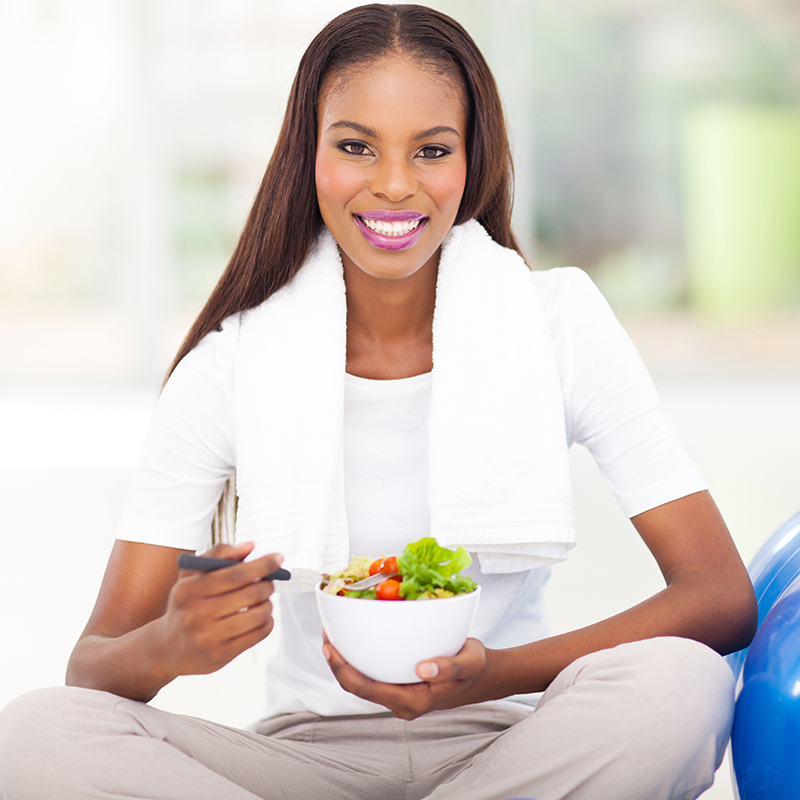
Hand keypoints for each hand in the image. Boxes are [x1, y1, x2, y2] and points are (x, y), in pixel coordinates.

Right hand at [162, 542, 282, 676]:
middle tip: (269, 582)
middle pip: (250, 594)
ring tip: (263, 601)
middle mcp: (196, 614)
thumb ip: (218, 555)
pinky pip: (258, 634)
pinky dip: (267, 622)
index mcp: (188, 590)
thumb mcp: (191, 575)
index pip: (235, 574)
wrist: (168, 647)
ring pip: (258, 615)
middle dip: (267, 585)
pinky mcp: (220, 655)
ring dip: (268, 604)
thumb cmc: (186, 604)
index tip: (278, 558)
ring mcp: (208, 637)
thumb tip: (249, 546)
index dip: (262, 565)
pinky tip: (260, 617)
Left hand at [322, 634, 489, 719]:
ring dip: (346, 661)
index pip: (367, 689)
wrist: (484, 676)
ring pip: (363, 682)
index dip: (343, 670)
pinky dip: (360, 658)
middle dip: (337, 663)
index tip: (330, 647)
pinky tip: (356, 638)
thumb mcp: (469, 662)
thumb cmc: (476, 668)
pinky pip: (373, 675)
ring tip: (335, 634)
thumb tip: (423, 669)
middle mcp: (401, 702)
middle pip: (358, 687)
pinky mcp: (400, 685)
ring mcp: (399, 695)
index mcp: (413, 702)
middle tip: (326, 634)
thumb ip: (448, 667)